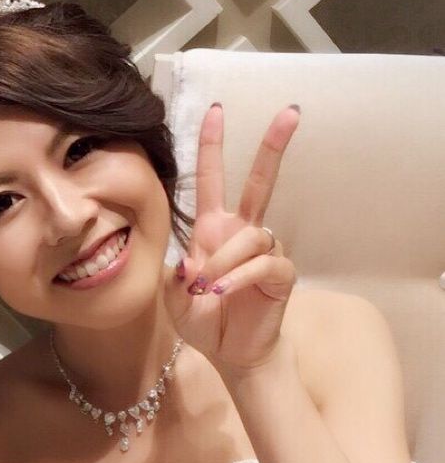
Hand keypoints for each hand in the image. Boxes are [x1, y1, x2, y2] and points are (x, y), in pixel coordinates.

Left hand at [165, 103, 299, 376]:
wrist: (230, 352)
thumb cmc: (202, 320)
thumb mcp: (172, 299)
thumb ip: (172, 278)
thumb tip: (187, 263)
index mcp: (211, 230)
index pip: (212, 180)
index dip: (213, 147)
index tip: (215, 110)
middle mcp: (240, 232)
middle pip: (260, 182)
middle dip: (272, 147)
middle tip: (290, 112)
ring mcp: (263, 251)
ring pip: (250, 235)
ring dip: (224, 259)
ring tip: (207, 286)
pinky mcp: (280, 273)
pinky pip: (263, 263)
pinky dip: (239, 277)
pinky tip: (223, 291)